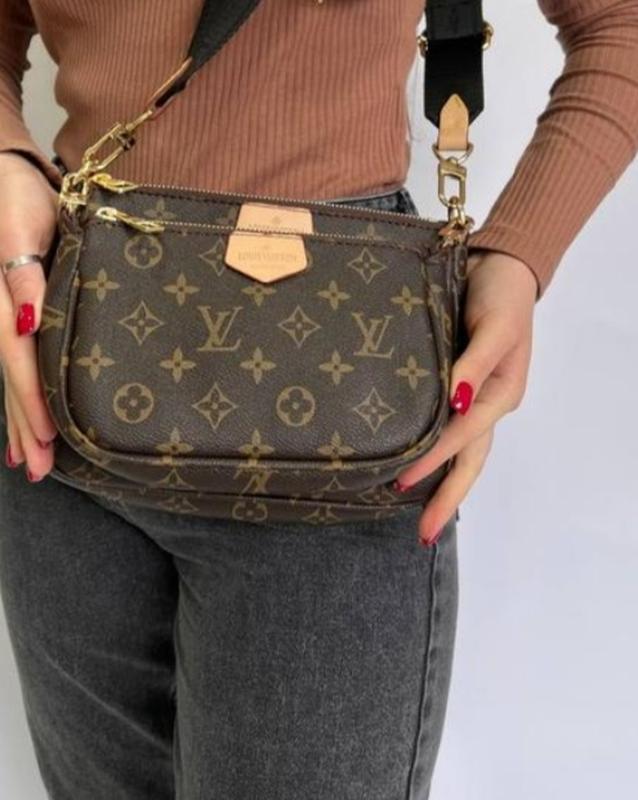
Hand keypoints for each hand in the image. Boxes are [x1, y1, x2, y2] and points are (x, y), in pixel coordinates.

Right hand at [0, 151, 59, 480]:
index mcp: (4, 302)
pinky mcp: (9, 316)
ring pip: (10, 379)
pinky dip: (18, 398)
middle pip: (12, 381)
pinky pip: (13, 365)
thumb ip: (23, 280)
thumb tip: (27, 325)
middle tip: (40, 470)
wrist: (3, 178)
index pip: (20, 361)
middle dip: (25, 427)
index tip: (45, 439)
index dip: (31, 401)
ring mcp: (2, 320)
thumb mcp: (23, 232)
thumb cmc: (19, 201)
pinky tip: (23, 424)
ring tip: (30, 462)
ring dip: (19, 422)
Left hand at [394, 248, 537, 545]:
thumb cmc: (502, 296)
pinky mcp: (453, 385)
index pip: (462, 437)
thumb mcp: (494, 328)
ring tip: (414, 513)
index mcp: (498, 395)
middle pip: (467, 461)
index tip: (401, 483)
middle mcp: (484, 404)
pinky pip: (443, 426)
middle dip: (446, 499)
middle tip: (423, 535)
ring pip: (456, 451)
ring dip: (439, 482)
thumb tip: (455, 401)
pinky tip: (410, 464)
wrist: (497, 267)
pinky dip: (431, 451)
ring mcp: (470, 398)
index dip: (432, 461)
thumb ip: (474, 365)